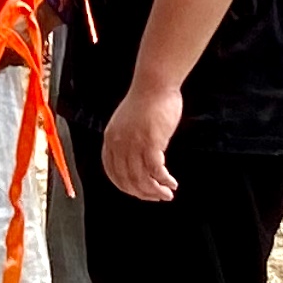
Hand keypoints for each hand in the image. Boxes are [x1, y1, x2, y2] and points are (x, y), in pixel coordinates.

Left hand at [100, 80, 181, 201]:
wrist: (154, 84)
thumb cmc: (146, 100)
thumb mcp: (127, 123)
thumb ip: (127, 140)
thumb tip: (136, 159)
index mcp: (111, 140)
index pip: (112, 173)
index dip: (126, 187)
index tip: (139, 192)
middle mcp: (119, 145)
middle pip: (127, 180)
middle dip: (142, 193)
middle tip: (157, 198)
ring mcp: (134, 145)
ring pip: (141, 179)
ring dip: (155, 191)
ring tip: (167, 194)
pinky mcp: (151, 143)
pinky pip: (156, 171)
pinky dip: (164, 181)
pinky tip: (172, 183)